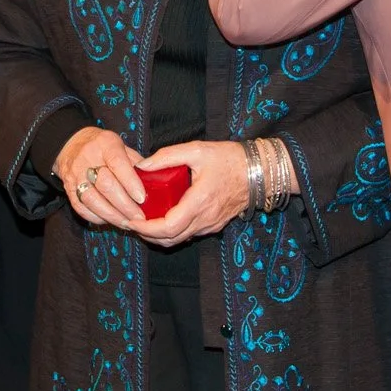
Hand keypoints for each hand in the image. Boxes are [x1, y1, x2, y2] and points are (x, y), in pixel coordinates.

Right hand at [56, 126, 147, 227]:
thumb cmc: (104, 148)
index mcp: (106, 144)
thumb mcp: (122, 146)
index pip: (117, 163)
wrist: (72, 145)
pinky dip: (96, 217)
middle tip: (139, 218)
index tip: (142, 198)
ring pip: (92, 199)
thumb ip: (136, 163)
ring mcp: (75, 174)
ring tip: (127, 223)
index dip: (130, 182)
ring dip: (112, 215)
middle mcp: (87, 158)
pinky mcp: (67, 188)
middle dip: (125, 205)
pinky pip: (81, 207)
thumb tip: (154, 183)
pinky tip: (110, 221)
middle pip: (105, 185)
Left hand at [132, 140, 271, 247]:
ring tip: (143, 221)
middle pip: (169, 239)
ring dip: (158, 235)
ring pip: (179, 239)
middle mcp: (205, 219)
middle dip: (146, 234)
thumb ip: (167, 156)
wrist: (259, 171)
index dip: (145, 228)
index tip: (130, 220)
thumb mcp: (197, 150)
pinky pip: (189, 234)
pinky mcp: (214, 225)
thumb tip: (142, 166)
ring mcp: (210, 225)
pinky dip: (172, 232)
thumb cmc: (230, 159)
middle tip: (130, 221)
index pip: (167, 227)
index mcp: (199, 202)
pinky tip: (163, 218)